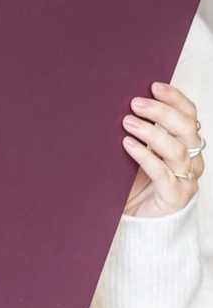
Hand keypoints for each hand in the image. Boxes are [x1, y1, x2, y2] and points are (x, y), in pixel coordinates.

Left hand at [122, 82, 204, 217]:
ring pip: (177, 149)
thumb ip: (135, 131)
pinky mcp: (174, 197)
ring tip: (127, 123)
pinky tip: (128, 145)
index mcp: (185, 143)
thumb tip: (115, 102)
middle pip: (186, 128)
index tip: (154, 85)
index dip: (175, 98)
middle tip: (135, 103)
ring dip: (151, 132)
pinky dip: (145, 157)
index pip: (189, 114)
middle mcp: (191, 159)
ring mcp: (185, 179)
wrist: (136, 222)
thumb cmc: (133, 181)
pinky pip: (163, 174)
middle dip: (161, 112)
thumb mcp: (135, 152)